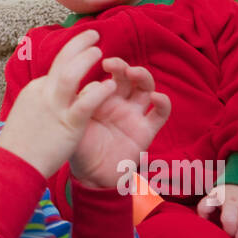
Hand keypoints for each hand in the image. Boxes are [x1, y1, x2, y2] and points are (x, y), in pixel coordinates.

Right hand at [0, 29, 114, 177]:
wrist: (13, 165)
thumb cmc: (20, 144)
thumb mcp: (27, 112)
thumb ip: (41, 99)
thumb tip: (50, 92)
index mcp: (37, 90)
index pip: (56, 66)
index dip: (71, 53)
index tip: (83, 48)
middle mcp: (44, 93)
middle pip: (61, 60)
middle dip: (78, 43)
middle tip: (94, 34)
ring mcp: (55, 108)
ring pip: (71, 74)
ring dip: (86, 59)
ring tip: (100, 50)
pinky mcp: (68, 125)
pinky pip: (85, 103)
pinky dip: (98, 91)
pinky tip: (110, 86)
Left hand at [69, 57, 169, 187]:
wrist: (90, 177)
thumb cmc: (78, 147)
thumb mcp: (73, 122)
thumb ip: (77, 104)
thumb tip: (81, 83)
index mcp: (100, 97)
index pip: (106, 75)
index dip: (105, 66)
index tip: (97, 60)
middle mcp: (118, 102)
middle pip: (127, 76)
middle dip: (122, 66)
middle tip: (111, 64)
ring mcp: (133, 115)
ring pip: (145, 88)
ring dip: (143, 76)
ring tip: (133, 72)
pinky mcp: (146, 130)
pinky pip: (160, 114)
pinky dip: (163, 103)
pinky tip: (157, 97)